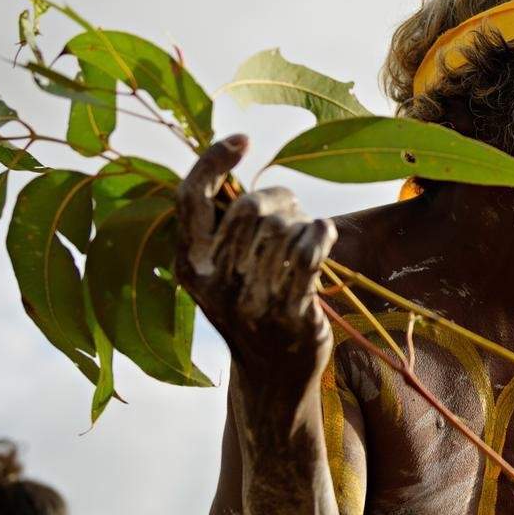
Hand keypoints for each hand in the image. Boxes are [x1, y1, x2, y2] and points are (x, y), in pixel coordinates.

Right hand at [176, 135, 336, 384]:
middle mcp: (214, 283)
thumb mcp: (220, 271)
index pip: (189, 197)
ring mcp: (251, 300)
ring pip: (283, 228)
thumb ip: (221, 225)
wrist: (274, 374)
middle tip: (293, 209)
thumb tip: (229, 160)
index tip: (242, 139)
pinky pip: (308, 253)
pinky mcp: (289, 314)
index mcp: (189, 265)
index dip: (212, 160)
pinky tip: (324, 232)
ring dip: (303, 222)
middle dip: (278, 198)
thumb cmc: (252, 305)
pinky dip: (321, 234)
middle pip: (248, 206)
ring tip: (307, 235)